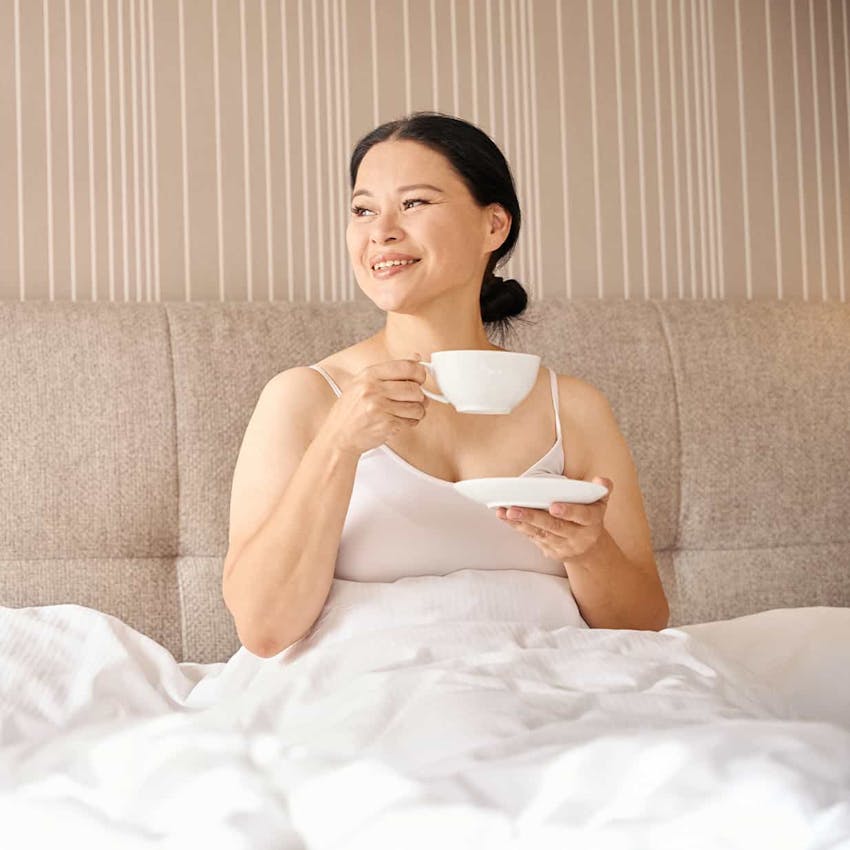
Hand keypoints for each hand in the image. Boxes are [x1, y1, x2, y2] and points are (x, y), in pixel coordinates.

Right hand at [321, 353, 429, 455]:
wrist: (338, 435)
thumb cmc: (350, 410)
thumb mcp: (363, 382)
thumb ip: (390, 370)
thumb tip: (416, 357)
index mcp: (369, 375)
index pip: (406, 367)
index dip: (419, 373)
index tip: (420, 379)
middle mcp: (373, 390)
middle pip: (414, 388)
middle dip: (420, 395)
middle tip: (416, 399)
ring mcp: (380, 408)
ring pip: (416, 406)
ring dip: (417, 410)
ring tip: (408, 411)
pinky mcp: (386, 425)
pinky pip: (410, 421)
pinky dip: (410, 422)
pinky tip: (399, 421)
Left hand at [494, 476, 612, 561]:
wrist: (589, 548)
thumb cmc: (590, 517)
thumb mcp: (600, 503)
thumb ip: (601, 490)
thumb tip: (601, 481)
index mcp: (592, 522)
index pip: (581, 516)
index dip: (568, 511)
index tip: (553, 507)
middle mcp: (578, 536)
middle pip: (555, 527)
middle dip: (533, 518)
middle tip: (515, 510)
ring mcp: (563, 545)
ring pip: (540, 533)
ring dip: (521, 523)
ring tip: (505, 512)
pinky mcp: (550, 550)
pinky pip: (532, 537)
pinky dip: (518, 527)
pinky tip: (505, 517)